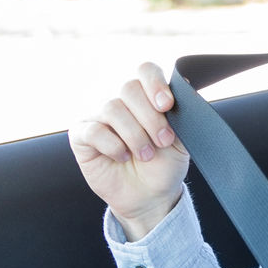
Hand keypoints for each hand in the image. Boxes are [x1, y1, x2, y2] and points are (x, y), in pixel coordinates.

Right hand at [69, 64, 188, 235]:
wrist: (150, 197)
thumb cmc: (165, 166)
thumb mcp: (183, 141)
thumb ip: (182, 114)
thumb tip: (184, 86)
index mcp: (146, 97)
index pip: (145, 71)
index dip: (155, 83)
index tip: (167, 105)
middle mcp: (121, 102)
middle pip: (129, 88)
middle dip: (150, 117)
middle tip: (163, 141)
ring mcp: (99, 117)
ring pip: (112, 108)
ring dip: (134, 135)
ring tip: (146, 155)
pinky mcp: (82, 136)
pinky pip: (94, 130)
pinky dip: (112, 145)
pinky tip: (123, 157)